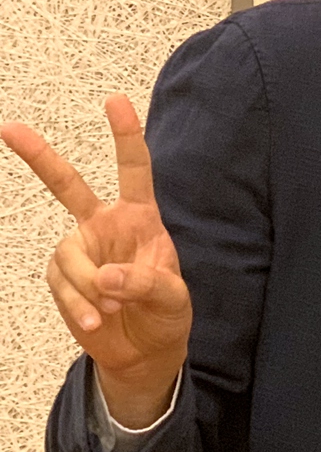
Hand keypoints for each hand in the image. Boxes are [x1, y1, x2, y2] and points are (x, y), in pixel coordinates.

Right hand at [2, 97, 191, 423]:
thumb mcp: (173, 299)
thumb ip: (146, 283)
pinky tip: (97, 322)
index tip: (115, 101)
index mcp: (140, 220)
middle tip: (10, 128)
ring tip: (112, 310)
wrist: (144, 351)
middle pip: (68, 185)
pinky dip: (78, 306)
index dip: (126, 136)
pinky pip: (61, 285)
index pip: (134, 172)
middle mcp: (105, 227)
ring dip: (88, 289)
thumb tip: (105, 278)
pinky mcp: (62, 278)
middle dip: (39, 157)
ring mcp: (80, 251)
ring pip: (69, 257)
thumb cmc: (166, 315)